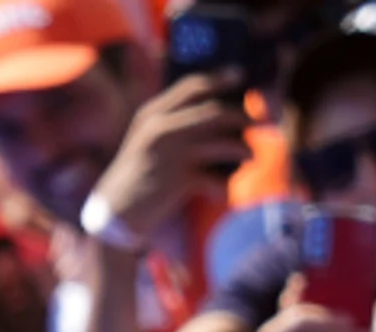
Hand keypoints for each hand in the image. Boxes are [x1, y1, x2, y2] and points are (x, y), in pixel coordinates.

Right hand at [93, 75, 250, 239]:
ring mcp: (171, 153)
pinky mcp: (178, 180)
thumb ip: (172, 125)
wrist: (114, 213)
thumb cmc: (137, 177)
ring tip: (251, 157)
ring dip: (243, 149)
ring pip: (222, 142)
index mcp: (152, 114)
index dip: (220, 78)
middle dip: (243, 117)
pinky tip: (224, 193)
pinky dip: (224, 186)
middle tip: (261, 123)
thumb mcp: (146, 142)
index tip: (240, 74)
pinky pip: (216, 178)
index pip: (192, 86)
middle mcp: (161, 128)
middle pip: (215, 112)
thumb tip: (217, 117)